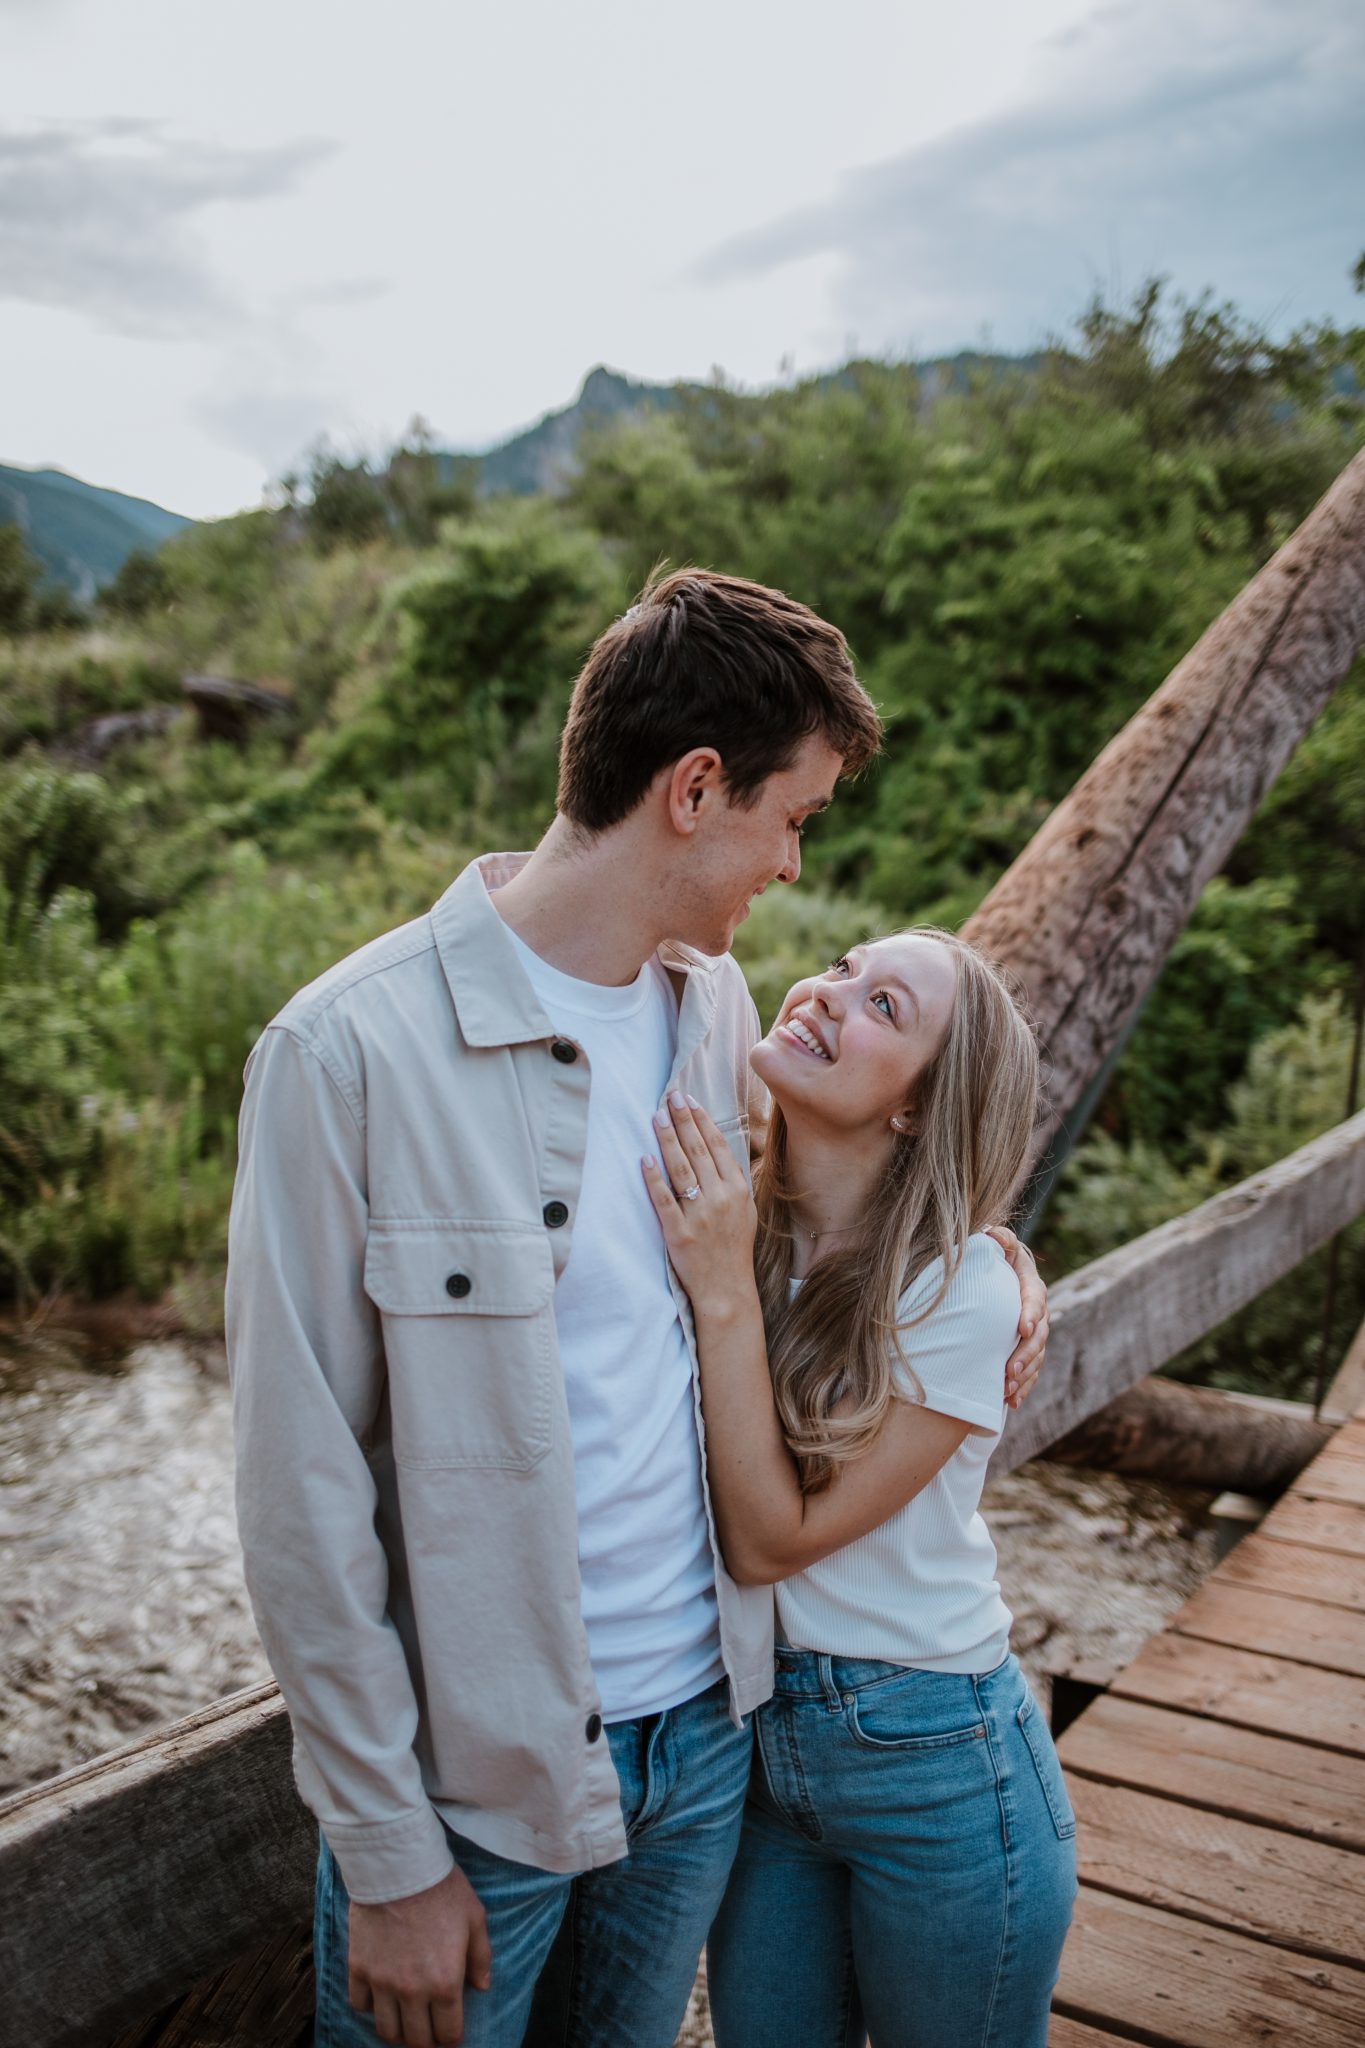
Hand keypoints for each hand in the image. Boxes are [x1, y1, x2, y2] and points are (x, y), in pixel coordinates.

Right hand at [348, 1863, 491, 2045]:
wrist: (401, 1866)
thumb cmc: (443, 1889)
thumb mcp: (475, 1918)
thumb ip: (481, 1957)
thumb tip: (482, 1987)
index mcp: (446, 1982)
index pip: (449, 2034)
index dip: (452, 2036)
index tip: (451, 2029)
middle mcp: (413, 1991)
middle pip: (416, 2041)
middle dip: (426, 2040)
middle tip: (428, 2028)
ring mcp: (382, 1982)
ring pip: (386, 2030)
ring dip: (397, 2030)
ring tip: (404, 2017)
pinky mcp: (359, 1968)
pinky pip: (360, 2005)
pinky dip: (369, 2005)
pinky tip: (379, 1993)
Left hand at [642, 1092, 758, 1309]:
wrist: (727, 1288)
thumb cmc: (734, 1247)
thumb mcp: (746, 1209)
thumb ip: (732, 1179)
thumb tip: (715, 1147)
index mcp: (738, 1190)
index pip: (717, 1146)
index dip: (702, 1120)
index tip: (688, 1100)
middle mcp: (720, 1198)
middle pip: (698, 1150)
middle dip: (682, 1120)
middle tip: (669, 1097)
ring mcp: (699, 1215)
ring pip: (680, 1168)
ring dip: (667, 1139)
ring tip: (656, 1116)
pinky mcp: (678, 1233)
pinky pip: (664, 1200)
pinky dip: (654, 1178)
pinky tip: (645, 1159)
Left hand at [985, 1225, 1048, 1410]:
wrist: (990, 1275)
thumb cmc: (990, 1258)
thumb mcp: (995, 1243)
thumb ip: (998, 1238)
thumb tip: (995, 1236)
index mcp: (1029, 1285)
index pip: (1035, 1299)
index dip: (1032, 1314)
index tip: (1024, 1328)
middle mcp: (1036, 1312)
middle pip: (1039, 1336)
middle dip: (1026, 1355)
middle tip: (1011, 1370)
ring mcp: (1033, 1334)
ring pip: (1036, 1358)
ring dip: (1024, 1376)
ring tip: (1008, 1391)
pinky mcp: (1024, 1351)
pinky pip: (1030, 1373)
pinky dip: (1023, 1388)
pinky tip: (1012, 1402)